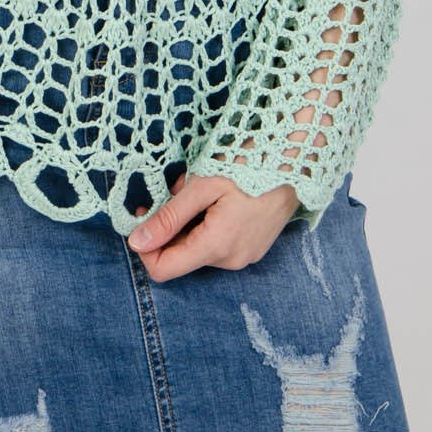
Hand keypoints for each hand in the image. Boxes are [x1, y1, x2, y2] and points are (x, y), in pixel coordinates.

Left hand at [125, 171, 298, 282]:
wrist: (295, 162)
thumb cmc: (248, 166)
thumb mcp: (202, 186)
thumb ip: (168, 217)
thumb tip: (136, 242)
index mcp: (216, 247)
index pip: (163, 269)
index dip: (145, 245)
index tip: (142, 214)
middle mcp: (230, 261)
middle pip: (180, 255)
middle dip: (170, 223)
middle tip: (177, 187)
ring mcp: (244, 257)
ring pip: (198, 246)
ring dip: (189, 220)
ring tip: (200, 186)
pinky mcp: (252, 248)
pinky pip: (216, 243)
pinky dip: (206, 222)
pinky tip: (216, 197)